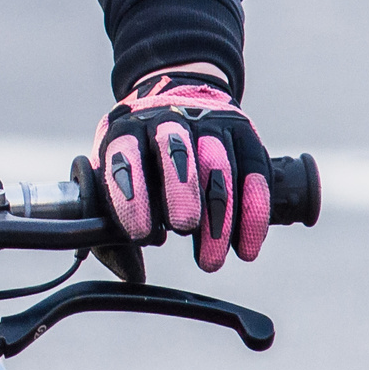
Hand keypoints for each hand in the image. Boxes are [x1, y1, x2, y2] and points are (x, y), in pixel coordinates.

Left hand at [89, 68, 269, 272]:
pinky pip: (255, 172)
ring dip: (218, 218)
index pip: (126, 155)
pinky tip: (246, 249)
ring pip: (219, 165)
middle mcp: (169, 119)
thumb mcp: (113, 177)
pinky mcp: (245, 134)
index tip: (140, 233)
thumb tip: (130, 271)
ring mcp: (210, 123)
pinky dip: (253, 215)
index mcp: (127, 130)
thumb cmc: (141, 156)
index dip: (132, 195)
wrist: (179, 98)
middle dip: (181, 191)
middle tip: (183, 227)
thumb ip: (113, 222)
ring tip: (210, 260)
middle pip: (177, 149)